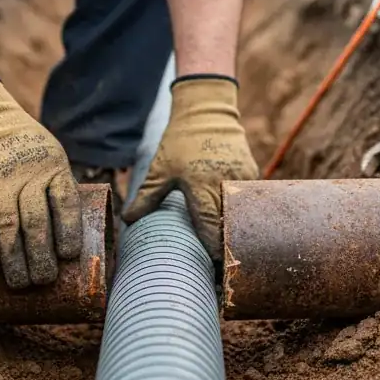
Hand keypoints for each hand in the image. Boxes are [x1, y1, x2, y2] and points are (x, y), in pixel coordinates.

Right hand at [0, 79, 81, 287]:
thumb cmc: (33, 155)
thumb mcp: (55, 161)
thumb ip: (62, 195)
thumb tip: (79, 244)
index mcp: (54, 169)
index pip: (65, 201)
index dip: (68, 230)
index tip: (69, 255)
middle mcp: (27, 175)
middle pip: (35, 219)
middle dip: (40, 255)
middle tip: (44, 279)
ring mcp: (0, 184)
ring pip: (7, 226)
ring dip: (14, 259)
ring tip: (22, 283)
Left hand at [122, 75, 258, 260]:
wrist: (208, 109)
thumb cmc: (181, 140)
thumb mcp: (160, 168)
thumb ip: (146, 197)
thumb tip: (127, 221)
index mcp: (200, 186)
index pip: (212, 229)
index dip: (214, 252)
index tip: (213, 270)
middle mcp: (224, 184)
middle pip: (230, 228)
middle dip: (226, 247)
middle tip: (221, 269)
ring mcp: (242, 179)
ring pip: (241, 215)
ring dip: (234, 231)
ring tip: (228, 249)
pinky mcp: (251, 174)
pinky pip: (246, 201)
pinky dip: (239, 213)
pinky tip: (233, 222)